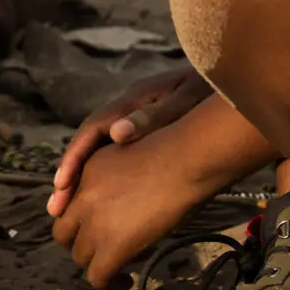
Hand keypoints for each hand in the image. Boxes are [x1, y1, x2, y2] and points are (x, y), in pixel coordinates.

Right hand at [49, 69, 210, 218]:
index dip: (73, 157)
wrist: (232, 78)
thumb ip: (151, 117)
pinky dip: (106, 177)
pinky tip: (106, 200)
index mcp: (133, 100)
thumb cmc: (210, 91)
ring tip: (70, 211)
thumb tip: (117, 133)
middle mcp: (128, 109)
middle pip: (90, 143)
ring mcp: (137, 119)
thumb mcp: (184, 100)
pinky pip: (119, 155)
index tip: (62, 185)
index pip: (92, 129)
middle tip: (56, 208)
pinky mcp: (149, 131)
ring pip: (102, 152)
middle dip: (71, 175)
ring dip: (85, 180)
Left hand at [50, 135, 225, 289]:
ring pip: (80, 257)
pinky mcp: (112, 246)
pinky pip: (97, 277)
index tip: (100, 230)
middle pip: (63, 233)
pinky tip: (124, 282)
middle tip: (104, 250)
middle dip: (81, 244)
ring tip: (120, 267)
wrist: (185, 161)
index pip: (68, 206)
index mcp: (86, 171)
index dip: (82, 222)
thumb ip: (116, 183)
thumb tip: (123, 209)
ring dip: (97, 264)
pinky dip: (108, 285)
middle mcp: (83, 196)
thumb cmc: (175, 154)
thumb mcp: (130, 160)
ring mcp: (95, 222)